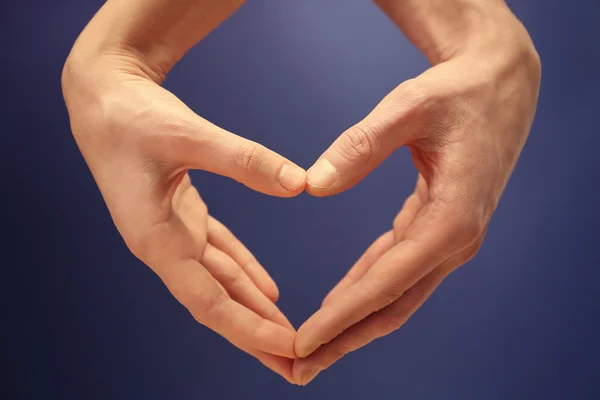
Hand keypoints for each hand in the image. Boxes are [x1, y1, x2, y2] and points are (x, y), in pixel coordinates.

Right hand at [62, 52, 305, 382]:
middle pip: (216, 303)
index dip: (249, 328)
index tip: (289, 348)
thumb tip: (298, 183)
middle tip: (296, 365)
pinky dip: (244, 273)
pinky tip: (268, 290)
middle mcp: (163, 245)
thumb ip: (243, 160)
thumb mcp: (186, 135)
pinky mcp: (182, 214)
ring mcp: (172, 232)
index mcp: (155, 239)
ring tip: (287, 336)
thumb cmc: (130, 116)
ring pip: (220, 282)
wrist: (103, 97)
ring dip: (253, 309)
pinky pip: (219, 254)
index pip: (208, 300)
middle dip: (256, 335)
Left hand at [294, 2, 540, 383]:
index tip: (302, 342)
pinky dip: (365, 290)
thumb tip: (313, 184)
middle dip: (344, 340)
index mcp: (451, 219)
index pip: (387, 282)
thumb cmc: (457, 93)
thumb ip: (361, 145)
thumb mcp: (409, 107)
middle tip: (298, 368)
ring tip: (312, 347)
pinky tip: (339, 304)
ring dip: (353, 323)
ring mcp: (450, 239)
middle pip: (392, 305)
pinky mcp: (439, 229)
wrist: (500, 85)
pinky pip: (397, 270)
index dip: (342, 317)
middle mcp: (454, 241)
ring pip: (395, 295)